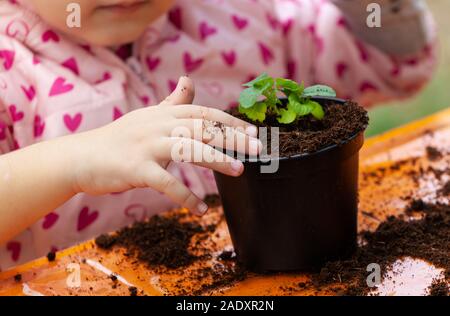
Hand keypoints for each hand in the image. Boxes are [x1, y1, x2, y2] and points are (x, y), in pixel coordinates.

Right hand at [71, 77, 260, 214]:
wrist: (81, 157)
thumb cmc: (120, 139)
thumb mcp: (149, 116)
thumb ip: (172, 102)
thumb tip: (189, 80)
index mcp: (164, 114)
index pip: (203, 113)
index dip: (230, 121)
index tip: (253, 132)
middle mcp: (158, 125)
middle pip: (201, 128)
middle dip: (232, 137)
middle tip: (257, 148)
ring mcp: (146, 146)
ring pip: (187, 149)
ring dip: (216, 160)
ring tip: (239, 171)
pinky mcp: (135, 168)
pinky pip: (165, 182)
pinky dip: (185, 196)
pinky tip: (201, 209)